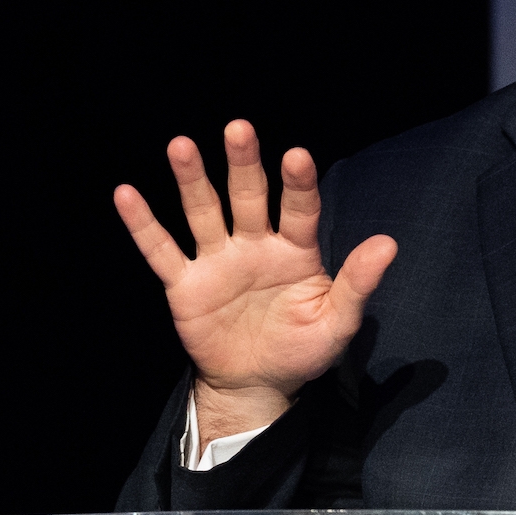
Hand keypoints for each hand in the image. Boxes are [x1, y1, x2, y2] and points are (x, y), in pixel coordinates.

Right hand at [113, 121, 396, 441]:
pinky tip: (126, 194)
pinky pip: (161, 251)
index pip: (299, 209)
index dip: (298, 184)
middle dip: (243, 164)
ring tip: (181, 145)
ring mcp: (218, 262)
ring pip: (202, 212)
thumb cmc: (302, 349)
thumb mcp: (337, 322)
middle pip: (248, 197)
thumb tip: (389, 243)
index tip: (297, 157)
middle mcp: (254, 246)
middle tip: (239, 128)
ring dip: (192, 180)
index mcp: (295, 251)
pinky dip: (143, 225)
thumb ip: (358, 283)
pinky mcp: (185, 285)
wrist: (258, 386)